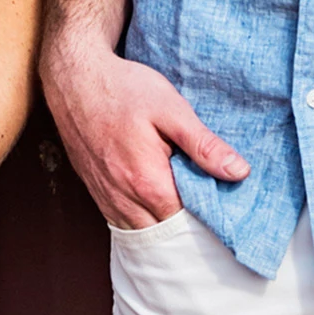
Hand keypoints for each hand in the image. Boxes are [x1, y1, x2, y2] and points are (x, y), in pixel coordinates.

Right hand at [40, 40, 247, 229]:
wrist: (75, 80)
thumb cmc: (124, 89)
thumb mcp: (172, 110)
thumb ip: (204, 146)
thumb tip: (238, 172)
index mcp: (148, 183)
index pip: (188, 221)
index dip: (208, 216)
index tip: (223, 203)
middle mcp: (125, 200)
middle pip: (166, 234)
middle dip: (188, 227)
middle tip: (208, 207)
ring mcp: (107, 200)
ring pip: (143, 234)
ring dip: (165, 227)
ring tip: (185, 209)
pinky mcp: (97, 194)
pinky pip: (124, 223)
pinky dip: (144, 222)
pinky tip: (157, 206)